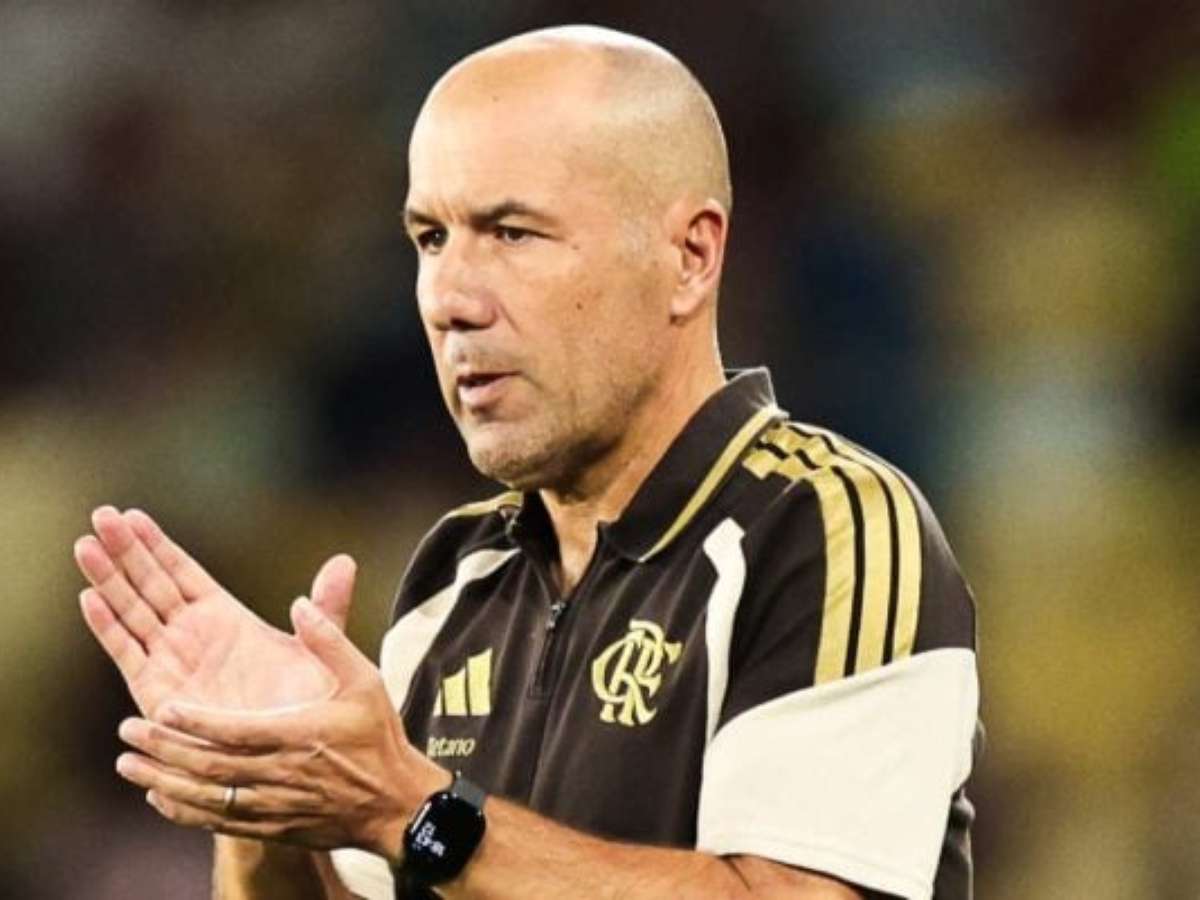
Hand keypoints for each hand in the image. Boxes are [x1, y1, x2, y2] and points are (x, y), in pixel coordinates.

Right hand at [75, 506, 353, 717]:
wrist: (291, 759)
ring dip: (108, 579)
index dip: (158, 544)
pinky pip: (128, 652)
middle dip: (125, 550)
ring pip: (133, 611)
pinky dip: (109, 626)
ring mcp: (172, 661)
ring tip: (85, 545)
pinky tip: (90, 597)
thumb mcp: (319, 648)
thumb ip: (327, 606)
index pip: (183, 571)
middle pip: (150, 583)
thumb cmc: (306, 707)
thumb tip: (345, 561)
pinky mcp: (158, 691)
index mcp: (225, 617)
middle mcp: (192, 635)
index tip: (132, 515)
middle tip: (100, 515)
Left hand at [113, 597, 445, 858]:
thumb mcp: (364, 679)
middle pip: (209, 764)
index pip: (235, 730)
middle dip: (165, 748)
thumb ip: (330, 640)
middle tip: (130, 731)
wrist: (394, 803)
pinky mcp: (270, 827)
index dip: (197, 720)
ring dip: (162, 780)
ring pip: (205, 796)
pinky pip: (217, 822)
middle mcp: (278, 773)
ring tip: (129, 764)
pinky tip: (161, 799)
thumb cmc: (378, 739)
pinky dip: (184, 811)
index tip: (165, 706)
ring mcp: (271, 805)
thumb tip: (300, 605)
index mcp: (297, 735)